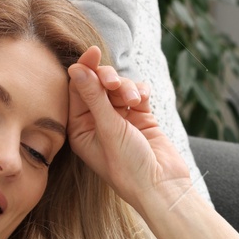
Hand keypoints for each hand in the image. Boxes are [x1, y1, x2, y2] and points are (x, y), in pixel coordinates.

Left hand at [66, 45, 192, 214]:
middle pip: (98, 85)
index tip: (93, 53)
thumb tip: (76, 67)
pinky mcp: (140, 118)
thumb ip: (93, 96)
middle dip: (108, 79)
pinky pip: (137, 93)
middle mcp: (98, 123)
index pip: (77, 91)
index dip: (84, 70)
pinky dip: (140, 91)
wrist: (162, 186)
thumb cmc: (129, 166)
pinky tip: (144, 98)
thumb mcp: (108, 128)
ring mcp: (120, 120)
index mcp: (80, 129)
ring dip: (127, 87)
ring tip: (134, 100)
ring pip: (119, 87)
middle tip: (114, 83)